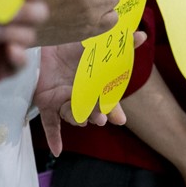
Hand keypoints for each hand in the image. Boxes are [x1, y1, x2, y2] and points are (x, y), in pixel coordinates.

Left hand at [0, 0, 48, 85]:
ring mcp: (13, 41)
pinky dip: (19, 56)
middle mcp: (15, 18)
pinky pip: (21, 62)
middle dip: (25, 11)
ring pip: (30, 36)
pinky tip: (9, 50)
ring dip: (13, 32)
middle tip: (1, 13)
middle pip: (39, 13)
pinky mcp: (6, 64)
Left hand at [34, 31, 146, 156]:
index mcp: (93, 85)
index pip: (106, 102)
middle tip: (100, 118)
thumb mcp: (95, 43)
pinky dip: (54, 137)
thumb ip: (119, 42)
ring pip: (72, 116)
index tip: (119, 119)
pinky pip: (50, 124)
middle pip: (90, 112)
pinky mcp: (47, 103)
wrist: (43, 43)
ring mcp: (63, 102)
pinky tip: (57, 151)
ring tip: (79, 115)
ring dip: (75, 117)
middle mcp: (80, 96)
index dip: (113, 111)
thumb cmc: (71, 46)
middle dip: (96, 116)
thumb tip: (142, 35)